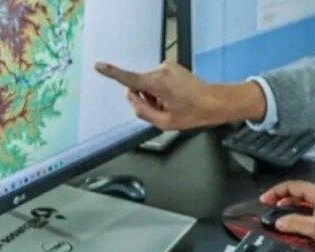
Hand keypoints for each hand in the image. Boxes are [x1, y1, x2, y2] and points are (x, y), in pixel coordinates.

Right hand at [94, 61, 264, 129]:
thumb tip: (131, 99)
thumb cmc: (194, 113)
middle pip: (139, 85)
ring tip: (173, 104)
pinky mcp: (172, 67)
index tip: (99, 66)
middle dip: (146, 98)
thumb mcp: (165, 122)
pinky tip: (176, 97)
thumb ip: (142, 111)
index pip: (129, 79)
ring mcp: (167, 67)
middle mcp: (160, 70)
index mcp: (157, 83)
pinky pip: (157, 80)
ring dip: (155, 95)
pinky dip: (162, 90)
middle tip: (164, 110)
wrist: (215, 102)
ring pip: (148, 83)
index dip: (112, 73)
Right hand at [259, 181, 314, 247]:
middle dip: (280, 196)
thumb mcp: (314, 228)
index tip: (264, 200)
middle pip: (295, 189)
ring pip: (301, 196)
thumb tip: (277, 222)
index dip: (275, 192)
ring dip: (288, 202)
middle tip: (268, 206)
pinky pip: (307, 203)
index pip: (290, 186)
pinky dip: (297, 207)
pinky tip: (293, 216)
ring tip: (278, 211)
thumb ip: (294, 223)